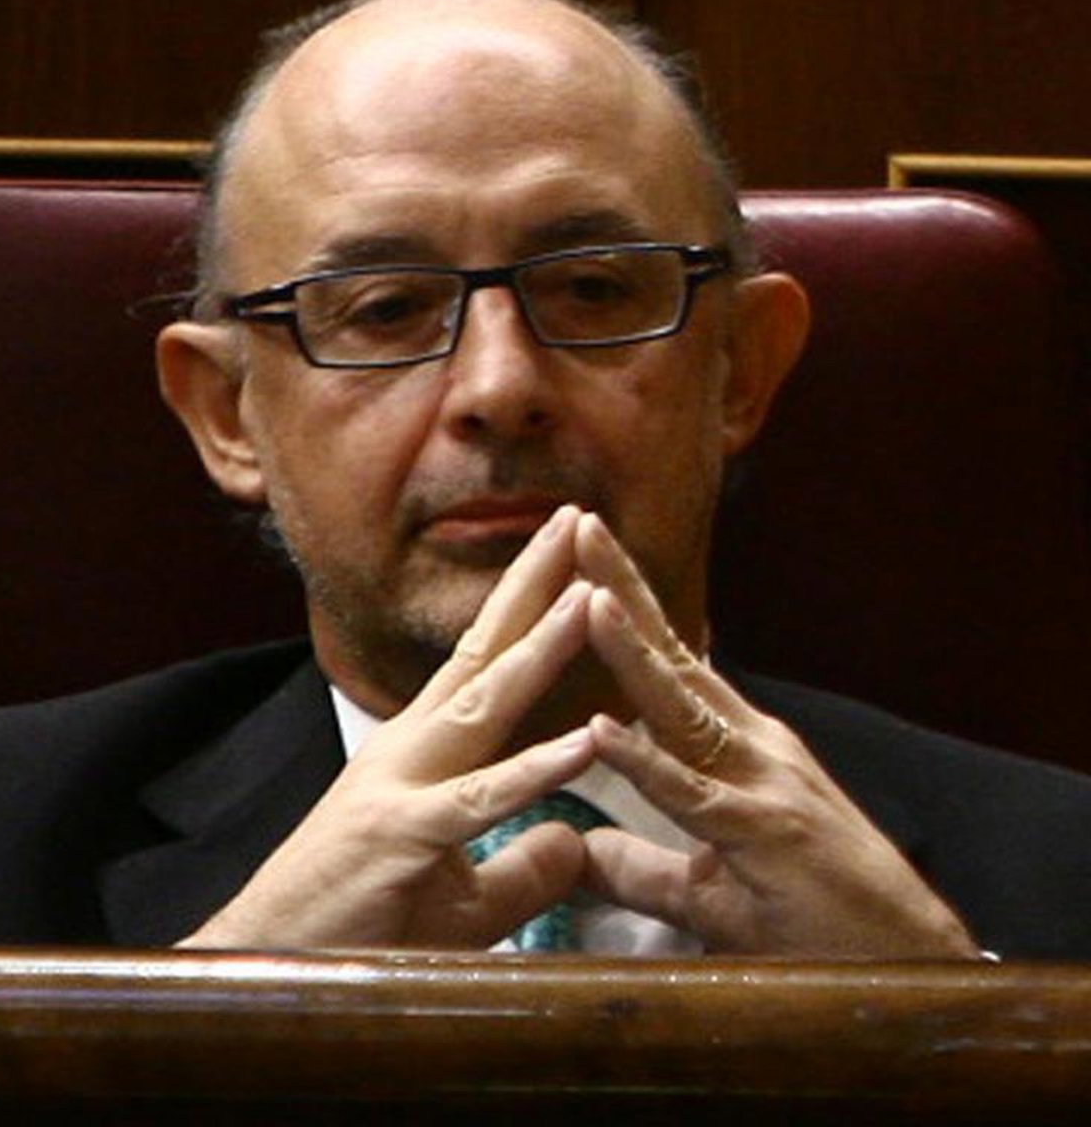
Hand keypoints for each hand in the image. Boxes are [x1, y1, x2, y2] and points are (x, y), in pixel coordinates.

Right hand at [179, 505, 598, 949]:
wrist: (269, 963)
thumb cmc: (361, 922)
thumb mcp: (461, 897)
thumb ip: (523, 865)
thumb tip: (578, 840)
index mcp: (427, 749)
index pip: (485, 661)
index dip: (527, 604)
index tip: (569, 554)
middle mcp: (415, 749)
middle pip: (486, 653)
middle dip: (534, 583)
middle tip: (575, 519)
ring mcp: (406, 786)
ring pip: (487, 705)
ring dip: (542, 646)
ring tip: (589, 594)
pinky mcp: (403, 837)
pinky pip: (482, 800)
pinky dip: (535, 770)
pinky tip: (586, 741)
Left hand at [573, 514, 979, 958]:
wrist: (908, 960)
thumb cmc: (812, 916)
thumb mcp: (709, 888)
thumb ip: (642, 863)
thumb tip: (580, 849)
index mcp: (734, 747)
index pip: (670, 664)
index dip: (625, 610)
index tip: (581, 558)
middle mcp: (748, 747)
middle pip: (671, 658)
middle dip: (622, 589)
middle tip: (578, 524)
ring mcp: (760, 785)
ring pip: (681, 709)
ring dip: (632, 651)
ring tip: (587, 595)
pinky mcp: (765, 836)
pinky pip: (694, 796)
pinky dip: (648, 764)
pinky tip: (604, 729)